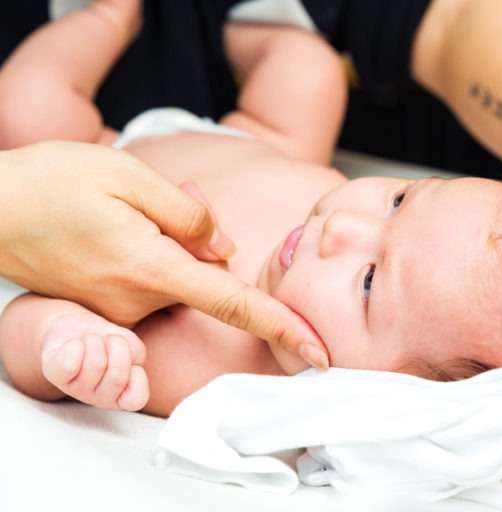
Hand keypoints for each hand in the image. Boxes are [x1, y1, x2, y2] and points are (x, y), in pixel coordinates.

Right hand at [0, 141, 328, 367]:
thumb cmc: (55, 184)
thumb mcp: (130, 176)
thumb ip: (190, 214)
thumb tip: (225, 248)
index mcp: (152, 268)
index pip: (234, 303)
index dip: (282, 325)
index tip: (318, 351)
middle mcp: (138, 301)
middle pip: (205, 275)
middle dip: (199, 241)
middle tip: (154, 202)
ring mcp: (120, 311)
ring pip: (178, 276)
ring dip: (170, 245)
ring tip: (121, 214)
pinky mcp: (107, 309)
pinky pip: (153, 282)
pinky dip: (152, 257)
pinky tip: (115, 231)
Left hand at [41, 312, 147, 410]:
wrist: (74, 328)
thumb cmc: (108, 340)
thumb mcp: (131, 344)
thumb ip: (136, 352)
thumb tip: (115, 356)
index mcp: (122, 395)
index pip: (136, 400)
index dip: (137, 374)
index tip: (130, 359)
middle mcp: (99, 398)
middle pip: (117, 376)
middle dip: (118, 345)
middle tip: (108, 341)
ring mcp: (76, 390)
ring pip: (96, 364)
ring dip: (96, 340)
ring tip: (91, 340)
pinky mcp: (54, 375)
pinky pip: (69, 363)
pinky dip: (76, 345)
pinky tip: (75, 345)